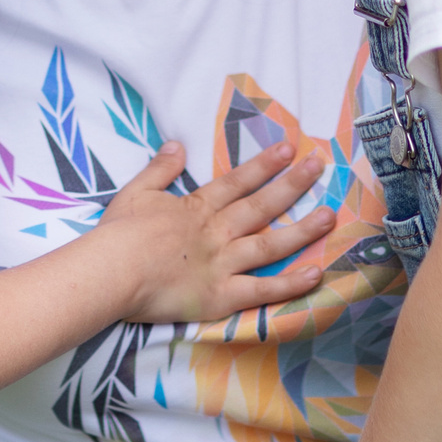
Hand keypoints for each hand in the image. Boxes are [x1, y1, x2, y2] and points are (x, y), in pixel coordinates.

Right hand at [100, 140, 333, 323]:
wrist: (111, 271)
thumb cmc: (118, 235)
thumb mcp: (136, 192)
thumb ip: (160, 168)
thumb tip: (177, 144)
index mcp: (197, 209)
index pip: (238, 182)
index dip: (264, 164)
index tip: (289, 149)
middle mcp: (217, 232)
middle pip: (261, 206)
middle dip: (292, 184)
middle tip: (319, 167)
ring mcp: (223, 264)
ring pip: (270, 245)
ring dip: (303, 230)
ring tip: (329, 215)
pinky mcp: (221, 296)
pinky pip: (263, 291)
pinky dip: (290, 285)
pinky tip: (316, 274)